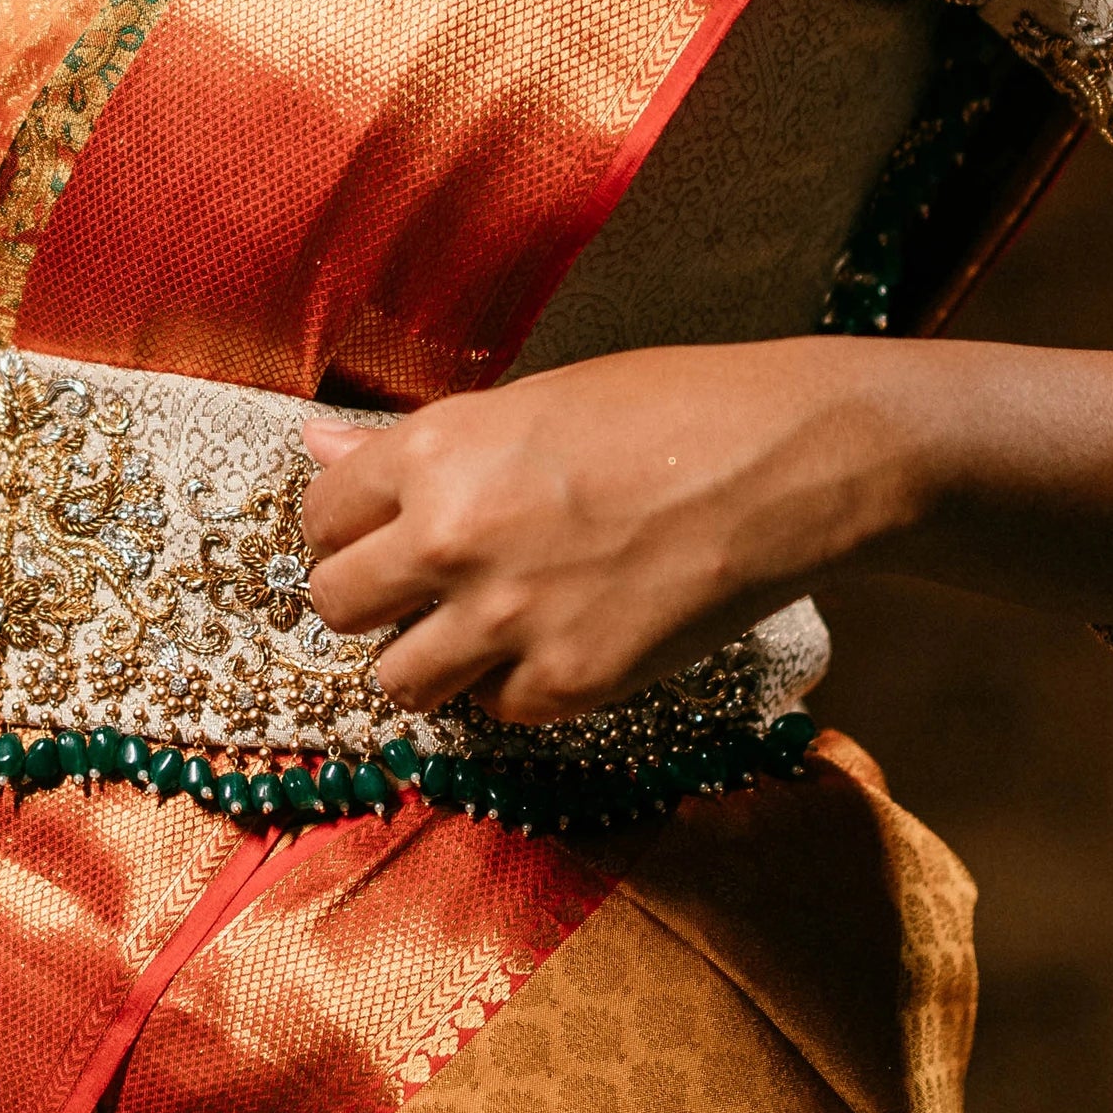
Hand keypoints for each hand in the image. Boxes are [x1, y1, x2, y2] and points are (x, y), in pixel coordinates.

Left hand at [300, 343, 901, 725]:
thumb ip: (423, 444)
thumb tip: (320, 451)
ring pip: (398, 681)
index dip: (348, 527)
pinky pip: (494, 711)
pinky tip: (559, 640)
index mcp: (439, 451)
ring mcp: (508, 619)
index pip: (322, 515)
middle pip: (338, 603)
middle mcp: (453, 537)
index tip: (376, 534)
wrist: (792, 464)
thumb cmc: (673, 409)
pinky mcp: (569, 683)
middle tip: (419, 589)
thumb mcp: (533, 400)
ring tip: (480, 629)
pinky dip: (513, 688)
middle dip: (371, 599)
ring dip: (428, 660)